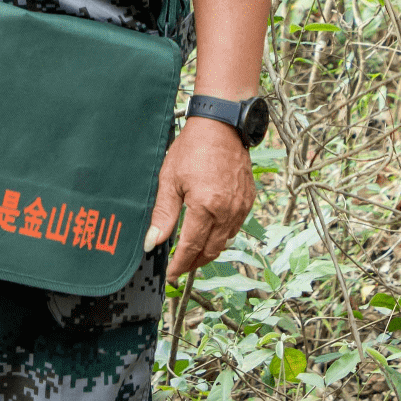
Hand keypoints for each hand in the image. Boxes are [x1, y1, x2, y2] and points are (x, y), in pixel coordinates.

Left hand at [144, 115, 255, 279]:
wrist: (221, 126)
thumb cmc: (193, 148)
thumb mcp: (170, 179)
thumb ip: (163, 214)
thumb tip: (152, 242)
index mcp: (206, 208)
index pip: (191, 248)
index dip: (179, 264)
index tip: (170, 274)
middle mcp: (227, 212)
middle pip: (210, 250)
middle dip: (194, 263)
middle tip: (179, 267)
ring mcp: (240, 207)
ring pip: (224, 241)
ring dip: (208, 251)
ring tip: (192, 254)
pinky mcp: (248, 201)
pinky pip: (234, 227)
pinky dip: (221, 235)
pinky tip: (209, 232)